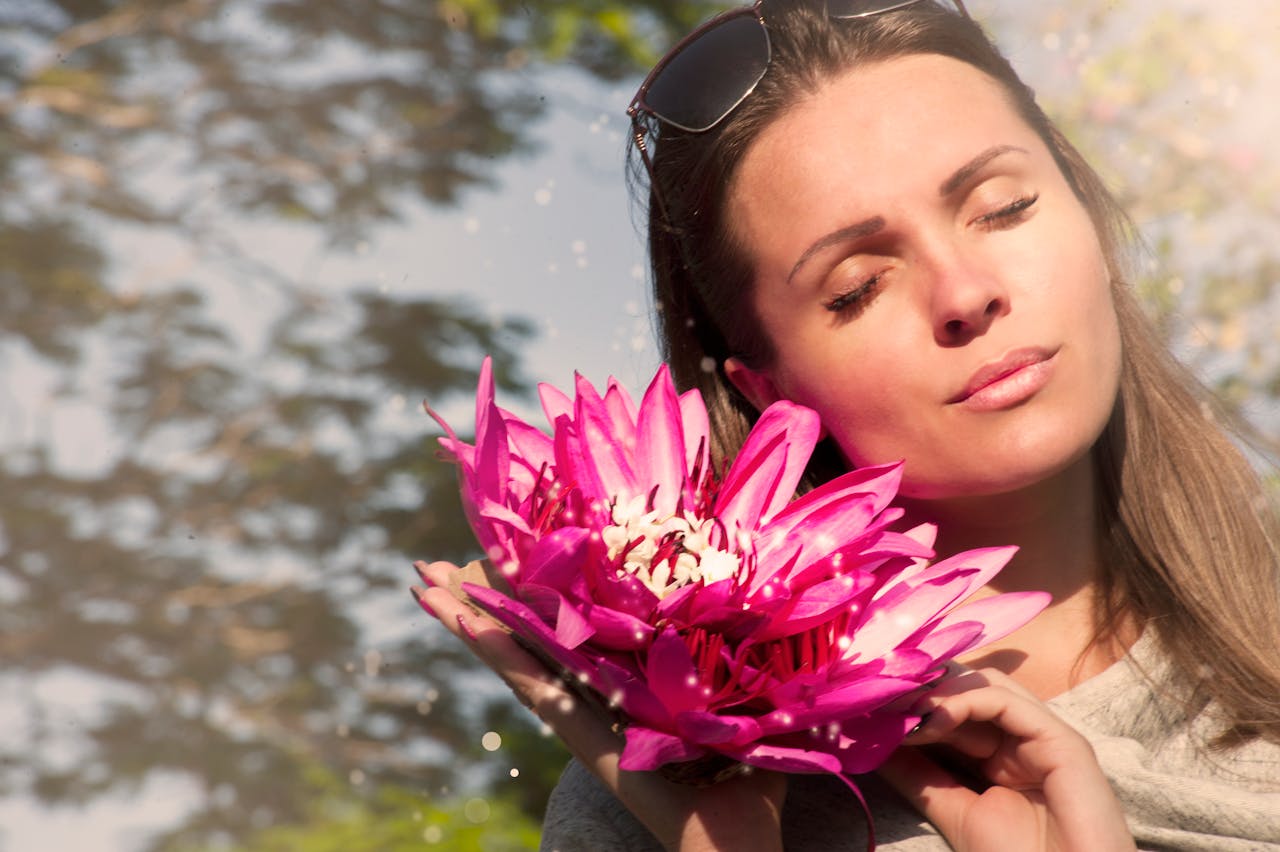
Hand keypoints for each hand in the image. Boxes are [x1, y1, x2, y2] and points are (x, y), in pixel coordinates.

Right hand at [412, 560, 785, 851]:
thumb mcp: (748, 705)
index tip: (505, 556)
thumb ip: (750, 667)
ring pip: (515, 654)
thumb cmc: (750, 786)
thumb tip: (774, 619)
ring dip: (469, 617)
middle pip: (527, 637)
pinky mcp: (578, 733)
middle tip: (439, 564)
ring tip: (425, 580)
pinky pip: (532, 684)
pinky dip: (494, 651)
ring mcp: (578, 716)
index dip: (533, 596)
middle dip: (484, 600)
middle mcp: (591, 698)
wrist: (735, 843)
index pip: (569, 631)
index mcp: (623, 687)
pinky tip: (463, 621)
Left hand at [877, 666, 1133, 851]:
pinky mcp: (1064, 741)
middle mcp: (1025, 737)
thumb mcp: (955, 813)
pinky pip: (1007, 703)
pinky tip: (930, 719)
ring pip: (987, 685)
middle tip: (875, 692)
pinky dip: (964, 702)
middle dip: (921, 686)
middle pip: (969, 687)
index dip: (912, 699)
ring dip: (937, 689)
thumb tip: (876, 746)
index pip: (953, 705)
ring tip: (898, 705)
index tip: (866, 702)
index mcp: (1002, 753)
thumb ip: (921, 777)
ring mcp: (1046, 736)